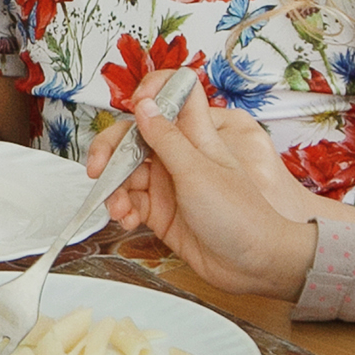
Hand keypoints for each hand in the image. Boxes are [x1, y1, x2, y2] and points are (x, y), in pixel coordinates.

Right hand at [91, 68, 341, 226]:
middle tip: (99, 169)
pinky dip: (121, 208)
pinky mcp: (160, 211)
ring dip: (114, 189)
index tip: (134, 103)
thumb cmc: (241, 216)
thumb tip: (144, 105)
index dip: (154, 90)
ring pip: (126, 172)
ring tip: (119, 208)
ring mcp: (168, 184)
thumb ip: (166, 138)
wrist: (255, 264)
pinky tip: (127, 218)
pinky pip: (129, 201)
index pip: (176, 96)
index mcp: (195, 137)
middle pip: (133, 137)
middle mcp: (179, 156)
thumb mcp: (197, 171)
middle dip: (110, 151)